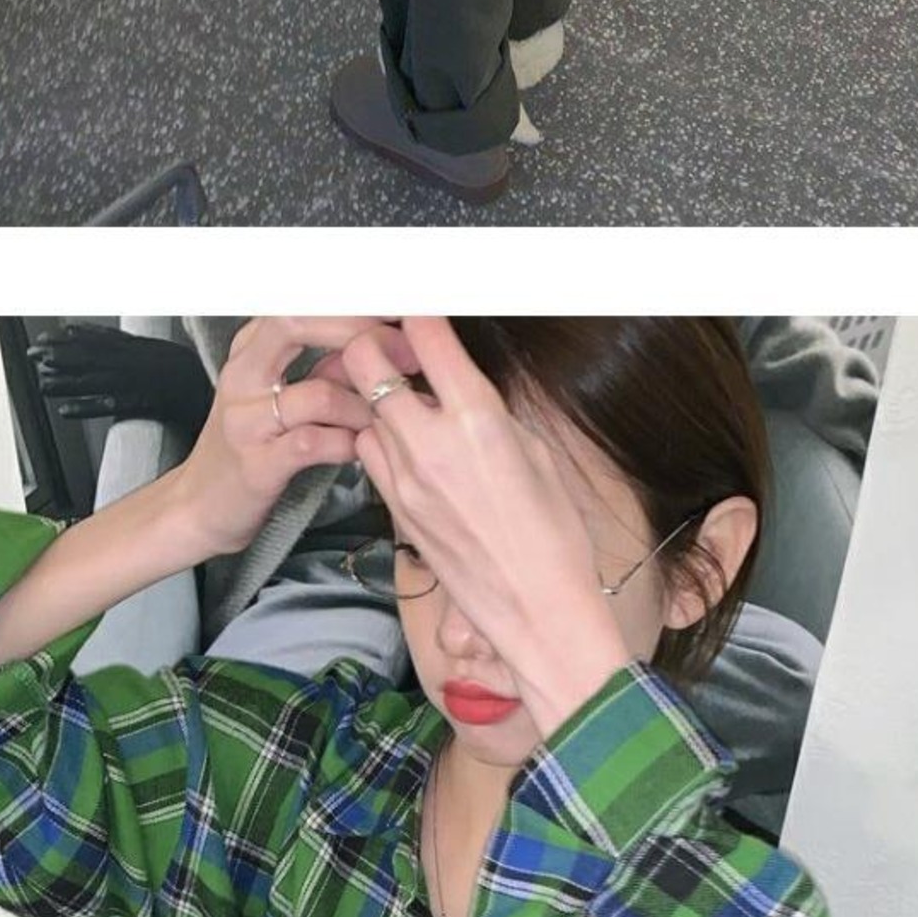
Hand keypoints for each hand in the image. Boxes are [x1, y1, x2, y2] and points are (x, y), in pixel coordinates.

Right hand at [179, 315, 422, 562]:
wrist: (199, 505)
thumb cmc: (251, 447)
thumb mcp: (283, 395)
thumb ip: (325, 367)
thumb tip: (382, 341)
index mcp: (251, 349)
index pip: (299, 302)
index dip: (351, 302)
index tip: (396, 308)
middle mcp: (243, 375)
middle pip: (298, 323)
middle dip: (360, 332)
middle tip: (405, 353)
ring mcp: (246, 419)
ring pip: (320, 393)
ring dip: (365, 406)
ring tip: (384, 420)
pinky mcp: (256, 463)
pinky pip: (314, 443)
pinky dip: (348, 444)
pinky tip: (360, 448)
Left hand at [342, 319, 619, 739]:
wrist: (537, 610)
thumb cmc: (554, 536)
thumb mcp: (537, 454)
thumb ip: (491, 411)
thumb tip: (465, 385)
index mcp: (478, 419)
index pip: (427, 336)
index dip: (419, 312)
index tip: (420, 305)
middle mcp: (431, 443)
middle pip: (367, 362)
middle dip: (378, 344)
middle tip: (400, 347)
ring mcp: (405, 479)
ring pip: (363, 409)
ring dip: (377, 395)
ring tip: (406, 399)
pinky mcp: (395, 510)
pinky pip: (369, 455)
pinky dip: (379, 438)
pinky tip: (406, 444)